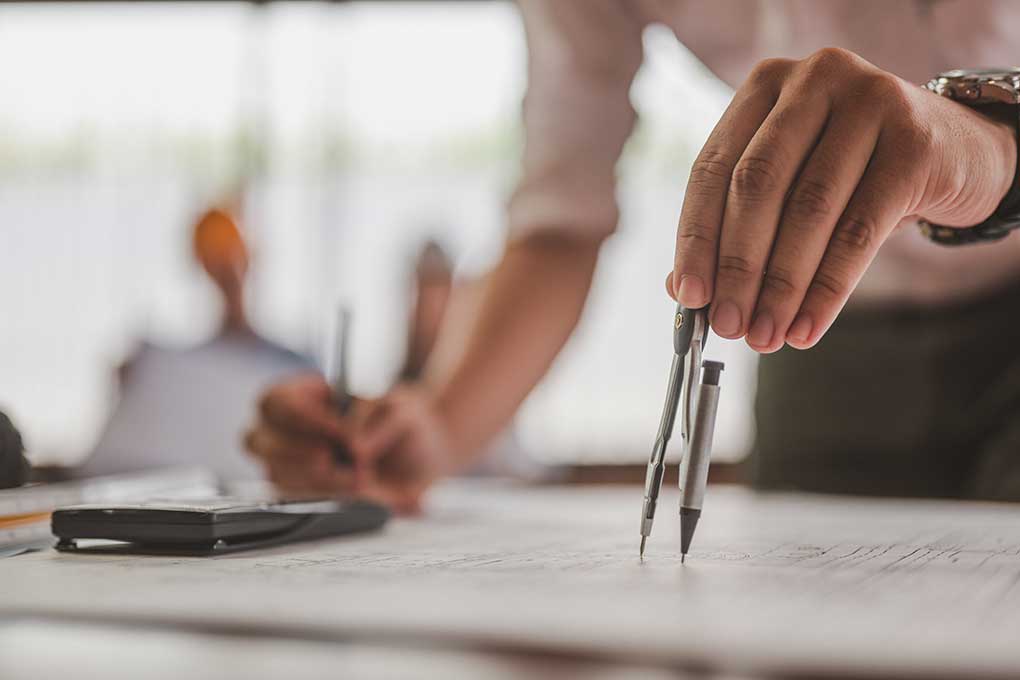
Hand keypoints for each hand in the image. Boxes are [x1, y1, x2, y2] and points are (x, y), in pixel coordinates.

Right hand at [244, 376, 450, 513]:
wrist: (422, 460)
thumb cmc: (403, 424)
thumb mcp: (399, 408)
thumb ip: (376, 417)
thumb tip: (354, 445)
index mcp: (307, 394)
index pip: (276, 401)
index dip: (302, 416)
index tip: (340, 431)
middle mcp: (290, 428)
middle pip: (256, 438)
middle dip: (298, 451)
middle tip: (335, 457)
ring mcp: (291, 463)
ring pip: (274, 472)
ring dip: (317, 478)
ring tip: (359, 475)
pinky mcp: (303, 493)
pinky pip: (294, 499)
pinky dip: (325, 495)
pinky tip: (354, 488)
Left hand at [669, 48, 1015, 351]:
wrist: (957, 150)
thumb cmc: (854, 171)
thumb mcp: (791, 185)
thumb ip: (735, 225)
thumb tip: (681, 289)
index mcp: (765, 85)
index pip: (712, 168)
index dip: (696, 237)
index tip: (688, 296)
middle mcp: (813, 80)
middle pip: (757, 185)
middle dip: (738, 266)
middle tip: (729, 325)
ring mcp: (869, 101)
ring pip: (809, 209)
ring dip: (781, 285)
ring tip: (767, 335)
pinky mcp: (914, 141)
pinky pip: (860, 230)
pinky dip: (828, 288)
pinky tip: (808, 326)